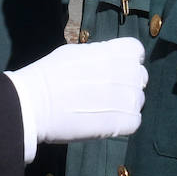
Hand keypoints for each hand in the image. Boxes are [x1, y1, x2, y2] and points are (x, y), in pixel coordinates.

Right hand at [4, 39, 147, 160]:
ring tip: (101, 109)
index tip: (113, 68)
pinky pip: (135, 121)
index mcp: (113, 52)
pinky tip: (104, 122)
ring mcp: (127, 98)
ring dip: (124, 104)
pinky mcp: (125, 122)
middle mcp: (126, 72)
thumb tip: (107, 62)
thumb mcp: (76, 53)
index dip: (126, 60)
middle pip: (139, 77)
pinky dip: (122, 123)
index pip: (136, 51)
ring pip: (137, 100)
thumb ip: (99, 56)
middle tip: (104, 91)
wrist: (37, 103)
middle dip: (126, 83)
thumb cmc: (50, 74)